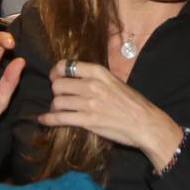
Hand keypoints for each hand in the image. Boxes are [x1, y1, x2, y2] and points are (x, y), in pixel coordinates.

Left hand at [39, 59, 182, 170]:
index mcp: (99, 72)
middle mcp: (92, 85)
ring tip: (58, 110)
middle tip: (59, 97)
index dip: (56, 72)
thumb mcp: (114, 81)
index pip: (67, 66)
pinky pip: (60, 118)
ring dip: (55, 107)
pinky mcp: (88, 121)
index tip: (55, 77)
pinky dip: (48, 119)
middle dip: (56, 92)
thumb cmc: (132, 102)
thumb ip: (95, 78)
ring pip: (57, 102)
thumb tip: (76, 77)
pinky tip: (43, 120)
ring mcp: (89, 103)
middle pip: (58, 85)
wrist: (145, 122)